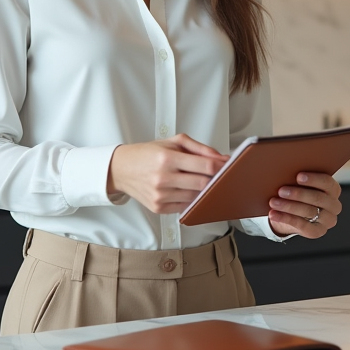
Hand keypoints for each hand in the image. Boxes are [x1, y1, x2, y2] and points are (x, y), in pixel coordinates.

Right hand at [107, 134, 227, 214]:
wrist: (122, 169)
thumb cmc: (147, 154)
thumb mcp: (172, 142)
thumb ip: (198, 148)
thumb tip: (220, 157)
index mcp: (167, 159)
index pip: (204, 166)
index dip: (221, 166)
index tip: (228, 165)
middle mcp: (163, 178)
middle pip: (203, 183)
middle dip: (215, 180)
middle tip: (220, 175)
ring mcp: (160, 195)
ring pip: (195, 196)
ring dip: (203, 190)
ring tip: (200, 180)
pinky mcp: (158, 208)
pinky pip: (185, 206)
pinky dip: (190, 199)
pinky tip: (186, 190)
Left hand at [268, 172, 341, 238]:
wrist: (291, 215)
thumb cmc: (297, 193)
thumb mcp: (300, 185)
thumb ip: (299, 179)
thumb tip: (286, 173)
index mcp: (333, 190)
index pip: (327, 182)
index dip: (313, 179)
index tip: (298, 176)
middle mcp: (334, 206)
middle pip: (318, 198)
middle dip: (298, 194)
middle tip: (281, 191)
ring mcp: (327, 220)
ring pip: (309, 211)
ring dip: (289, 206)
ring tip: (273, 202)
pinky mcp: (317, 231)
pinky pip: (302, 226)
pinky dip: (286, 218)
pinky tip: (274, 214)